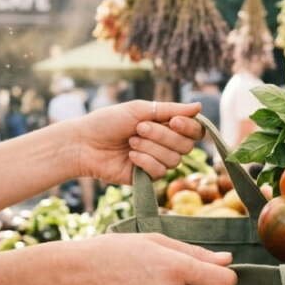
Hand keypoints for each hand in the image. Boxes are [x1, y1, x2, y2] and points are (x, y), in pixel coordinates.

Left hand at [71, 100, 203, 183]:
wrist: (84, 143)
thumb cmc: (108, 122)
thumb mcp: (140, 110)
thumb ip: (170, 110)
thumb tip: (199, 106)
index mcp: (166, 126)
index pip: (194, 131)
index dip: (189, 127)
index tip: (173, 121)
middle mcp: (166, 145)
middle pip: (186, 146)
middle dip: (162, 136)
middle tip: (139, 129)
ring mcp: (157, 161)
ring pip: (174, 160)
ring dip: (151, 148)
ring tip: (130, 142)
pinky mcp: (147, 178)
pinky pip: (160, 172)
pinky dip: (145, 161)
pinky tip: (130, 156)